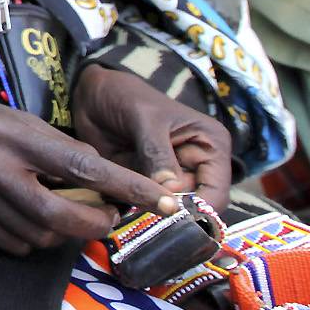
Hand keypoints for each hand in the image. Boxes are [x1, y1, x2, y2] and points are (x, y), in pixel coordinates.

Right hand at [0, 94, 177, 255]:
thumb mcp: (26, 121)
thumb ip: (64, 150)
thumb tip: (106, 182)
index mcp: (15, 136)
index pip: (83, 167)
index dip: (128, 188)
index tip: (165, 201)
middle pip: (59, 216)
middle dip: (94, 224)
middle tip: (108, 216)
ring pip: (39, 236)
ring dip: (63, 231)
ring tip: (61, 210)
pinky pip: (14, 245)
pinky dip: (33, 238)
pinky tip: (29, 217)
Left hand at [71, 64, 230, 211]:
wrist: (92, 95)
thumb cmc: (126, 97)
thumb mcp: (144, 120)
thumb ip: (157, 154)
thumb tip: (170, 191)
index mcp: (210, 147)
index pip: (216, 192)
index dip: (200, 209)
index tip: (171, 214)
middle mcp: (196, 167)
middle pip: (195, 209)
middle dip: (172, 214)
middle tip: (147, 214)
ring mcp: (170, 179)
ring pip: (169, 211)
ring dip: (150, 212)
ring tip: (129, 203)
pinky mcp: (146, 185)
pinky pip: (145, 207)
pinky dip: (134, 208)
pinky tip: (118, 202)